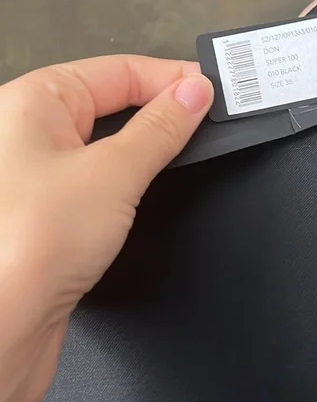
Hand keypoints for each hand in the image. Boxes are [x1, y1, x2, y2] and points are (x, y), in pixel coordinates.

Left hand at [0, 55, 213, 401]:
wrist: (0, 330)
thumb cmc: (32, 243)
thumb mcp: (114, 172)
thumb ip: (160, 129)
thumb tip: (194, 93)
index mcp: (34, 101)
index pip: (119, 71)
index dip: (170, 78)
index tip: (211, 90)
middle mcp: (32, 129)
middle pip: (115, 100)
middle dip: (164, 107)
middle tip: (211, 114)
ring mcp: (43, 169)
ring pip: (112, 137)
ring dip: (152, 139)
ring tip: (193, 141)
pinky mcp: (56, 205)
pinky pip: (105, 169)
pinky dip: (136, 168)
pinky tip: (157, 173)